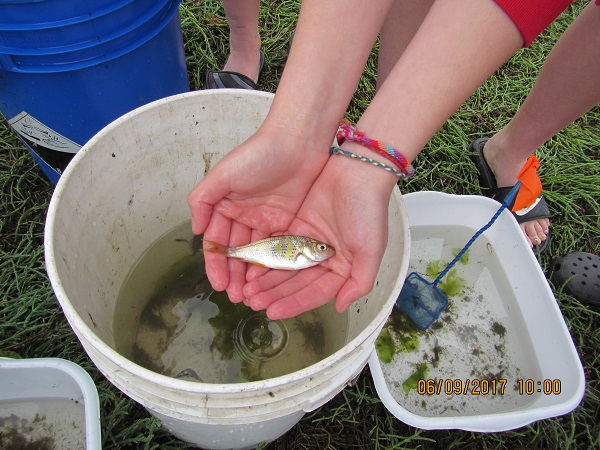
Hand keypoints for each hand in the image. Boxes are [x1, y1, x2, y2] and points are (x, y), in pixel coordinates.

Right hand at [187, 127, 329, 301]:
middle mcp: (243, 216)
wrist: (297, 142)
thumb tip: (195, 231)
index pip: (216, 242)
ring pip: (256, 256)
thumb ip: (202, 201)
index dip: (216, 264)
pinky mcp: (287, 223)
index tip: (218, 284)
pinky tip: (270, 281)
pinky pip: (277, 249)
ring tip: (251, 296)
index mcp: (225, 206)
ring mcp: (265, 221)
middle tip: (236, 297)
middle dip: (233, 276)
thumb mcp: (222, 175)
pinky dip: (272, 266)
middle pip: (236, 253)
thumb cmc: (258, 154)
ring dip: (251, 276)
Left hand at [241, 143, 399, 318]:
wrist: (357, 170)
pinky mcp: (296, 226)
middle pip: (295, 283)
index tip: (273, 312)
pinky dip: (266, 257)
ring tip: (248, 290)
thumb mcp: (371, 249)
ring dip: (267, 279)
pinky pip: (278, 246)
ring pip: (284, 266)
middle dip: (274, 294)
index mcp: (342, 269)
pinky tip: (251, 267)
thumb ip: (360, 282)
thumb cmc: (369, 209)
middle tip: (253, 302)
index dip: (293, 303)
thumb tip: (341, 306)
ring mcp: (309, 243)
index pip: (314, 293)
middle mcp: (324, 260)